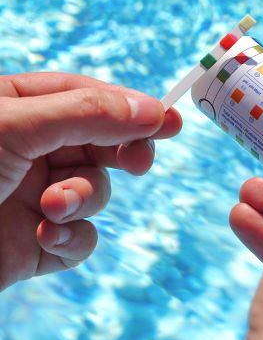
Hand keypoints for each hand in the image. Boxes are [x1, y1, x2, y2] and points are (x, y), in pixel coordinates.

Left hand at [0, 73, 181, 290]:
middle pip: (101, 142)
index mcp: (13, 108)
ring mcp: (33, 197)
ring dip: (83, 198)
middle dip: (120, 152)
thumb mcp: (13, 125)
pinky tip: (47, 236)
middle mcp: (27, 150)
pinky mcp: (37, 244)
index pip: (86, 95)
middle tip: (138, 161)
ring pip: (95, 190)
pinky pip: (82, 237)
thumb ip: (88, 114)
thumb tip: (153, 109)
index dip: (129, 106)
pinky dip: (73, 237)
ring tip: (52, 207)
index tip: (169, 119)